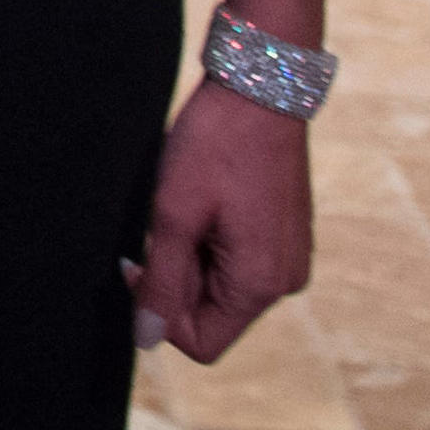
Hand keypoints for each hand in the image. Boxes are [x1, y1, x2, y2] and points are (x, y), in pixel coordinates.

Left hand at [132, 80, 310, 363]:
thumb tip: (146, 340)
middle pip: (212, 315)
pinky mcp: (286, 236)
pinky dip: (212, 242)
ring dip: (192, 257)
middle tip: (163, 223)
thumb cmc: (216, 144)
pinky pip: (239, 263)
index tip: (140, 260)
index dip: (160, 312)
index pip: (201, 343)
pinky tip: (206, 201)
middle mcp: (285, 281)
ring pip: (222, 287)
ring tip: (188, 206)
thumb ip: (162, 283)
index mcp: (261, 284)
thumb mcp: (174, 214)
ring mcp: (289, 258)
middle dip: (177, 279)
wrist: (259, 86)